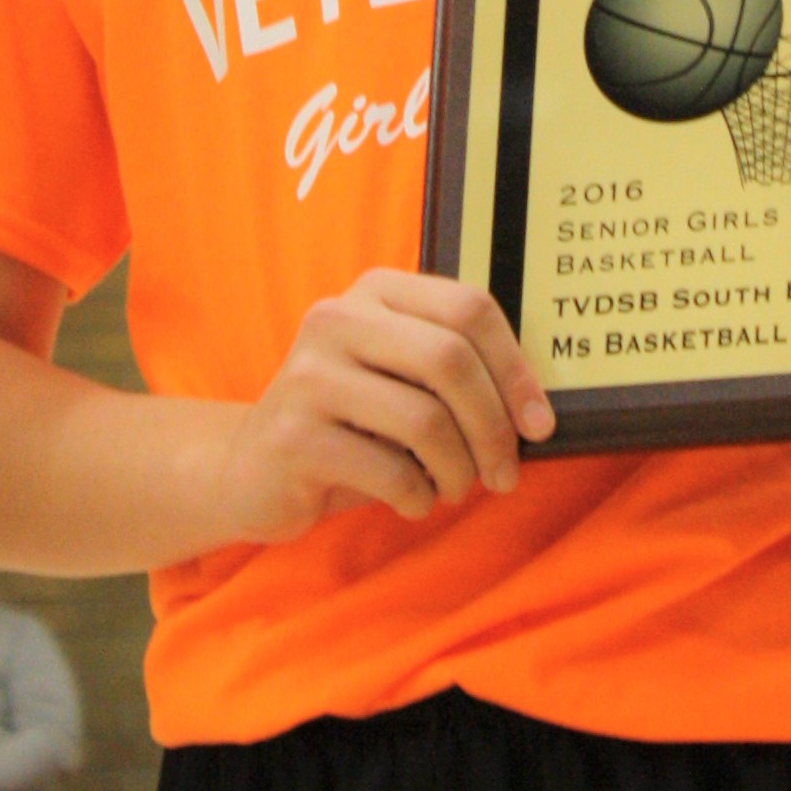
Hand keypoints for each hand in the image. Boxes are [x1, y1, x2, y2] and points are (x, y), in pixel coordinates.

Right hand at [212, 270, 554, 542]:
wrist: (251, 469)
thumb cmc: (352, 425)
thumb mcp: (400, 378)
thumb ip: (455, 371)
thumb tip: (538, 413)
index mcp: (376, 289)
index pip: (469, 308)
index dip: (515, 368)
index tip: (539, 424)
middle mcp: (337, 318)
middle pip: (451, 359)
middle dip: (493, 426)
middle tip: (505, 473)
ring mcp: (308, 375)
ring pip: (425, 419)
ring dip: (458, 470)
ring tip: (453, 488)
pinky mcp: (291, 437)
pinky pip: (389, 471)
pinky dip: (418, 497)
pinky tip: (411, 500)